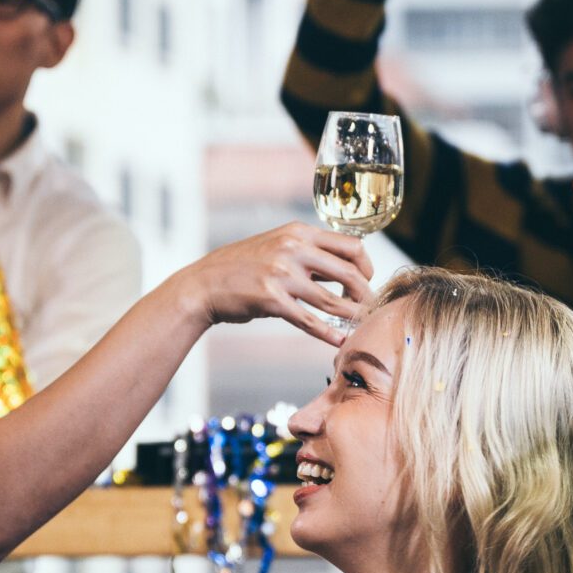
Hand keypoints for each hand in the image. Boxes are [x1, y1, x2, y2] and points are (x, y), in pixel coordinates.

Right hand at [182, 224, 374, 347]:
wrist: (204, 284)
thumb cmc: (242, 267)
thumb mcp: (277, 246)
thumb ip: (310, 254)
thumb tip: (345, 269)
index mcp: (298, 232)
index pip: (350, 245)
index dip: (367, 265)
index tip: (367, 280)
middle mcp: (293, 249)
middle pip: (349, 272)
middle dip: (365, 293)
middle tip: (368, 307)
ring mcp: (281, 274)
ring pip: (332, 300)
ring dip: (352, 315)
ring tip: (361, 325)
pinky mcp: (271, 300)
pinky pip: (309, 320)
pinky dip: (328, 333)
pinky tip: (340, 340)